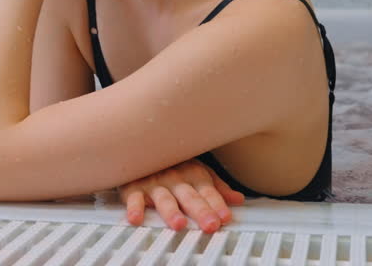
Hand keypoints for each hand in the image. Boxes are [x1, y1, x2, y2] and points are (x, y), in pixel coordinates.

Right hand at [118, 159, 245, 232]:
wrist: (141, 146)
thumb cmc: (172, 163)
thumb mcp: (198, 171)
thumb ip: (217, 187)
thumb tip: (238, 199)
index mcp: (193, 174)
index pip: (209, 192)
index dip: (218, 205)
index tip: (225, 217)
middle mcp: (176, 178)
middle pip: (190, 197)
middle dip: (201, 211)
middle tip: (210, 224)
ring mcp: (155, 182)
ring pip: (164, 198)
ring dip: (171, 211)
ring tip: (179, 224)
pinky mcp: (134, 185)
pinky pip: (134, 197)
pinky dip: (135, 207)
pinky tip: (137, 217)